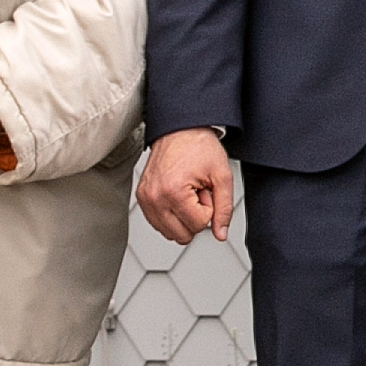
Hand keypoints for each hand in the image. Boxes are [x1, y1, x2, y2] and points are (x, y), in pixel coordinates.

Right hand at [136, 125, 235, 243]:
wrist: (180, 130)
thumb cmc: (199, 147)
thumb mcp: (222, 176)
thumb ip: (225, 208)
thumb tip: (221, 234)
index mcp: (173, 192)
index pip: (198, 225)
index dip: (209, 209)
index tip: (206, 190)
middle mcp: (154, 198)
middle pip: (182, 235)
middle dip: (195, 216)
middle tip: (197, 193)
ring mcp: (145, 199)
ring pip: (169, 233)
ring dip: (183, 217)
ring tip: (188, 193)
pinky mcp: (141, 198)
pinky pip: (158, 224)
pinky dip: (171, 215)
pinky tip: (177, 196)